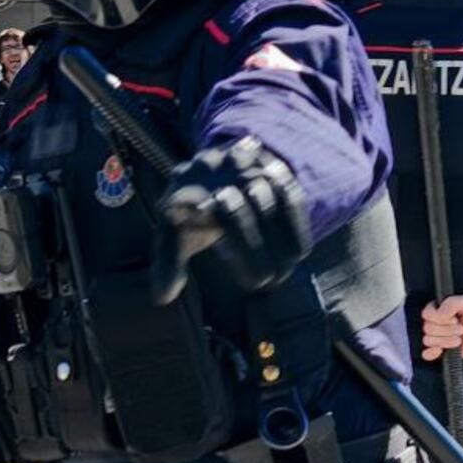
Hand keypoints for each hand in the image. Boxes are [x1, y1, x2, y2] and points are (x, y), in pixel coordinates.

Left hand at [149, 137, 308, 304]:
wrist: (206, 173)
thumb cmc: (189, 217)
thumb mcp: (173, 238)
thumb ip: (168, 266)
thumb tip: (162, 297)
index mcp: (190, 189)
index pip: (218, 213)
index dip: (239, 244)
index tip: (252, 279)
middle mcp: (220, 170)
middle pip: (247, 206)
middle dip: (260, 248)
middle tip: (269, 281)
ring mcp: (246, 164)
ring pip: (272, 198)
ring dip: (282, 239)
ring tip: (284, 271)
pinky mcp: (269, 164)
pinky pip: (291, 194)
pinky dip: (298, 224)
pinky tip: (299, 253)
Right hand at [420, 295, 462, 360]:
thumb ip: (453, 303)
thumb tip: (439, 314)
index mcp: (438, 309)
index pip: (427, 314)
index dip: (439, 318)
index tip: (455, 319)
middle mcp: (435, 323)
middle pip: (428, 328)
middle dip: (447, 331)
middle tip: (462, 329)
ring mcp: (436, 337)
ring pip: (428, 340)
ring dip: (445, 341)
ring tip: (459, 340)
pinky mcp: (440, 350)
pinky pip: (426, 354)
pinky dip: (431, 353)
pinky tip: (441, 351)